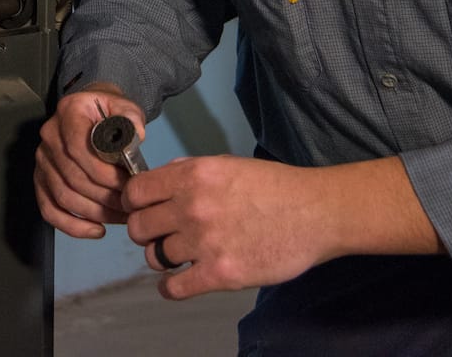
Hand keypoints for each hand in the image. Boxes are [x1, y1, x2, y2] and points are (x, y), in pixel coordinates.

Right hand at [35, 82, 146, 238]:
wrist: (92, 111)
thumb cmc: (110, 112)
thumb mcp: (125, 108)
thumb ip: (131, 119)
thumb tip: (135, 137)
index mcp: (68, 113)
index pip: (77, 147)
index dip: (102, 172)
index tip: (127, 184)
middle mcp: (49, 136)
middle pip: (72, 177)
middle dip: (105, 197)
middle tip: (131, 206)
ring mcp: (42, 160)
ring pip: (63, 196)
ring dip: (95, 213)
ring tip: (122, 218)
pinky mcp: (41, 179)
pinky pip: (49, 209)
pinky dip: (73, 226)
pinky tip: (98, 230)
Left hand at [122, 154, 338, 298]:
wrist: (316, 214)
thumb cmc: (276, 187)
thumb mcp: (227, 163)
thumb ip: (188, 171)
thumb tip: (158, 180)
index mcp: (193, 176)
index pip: (135, 193)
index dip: (134, 204)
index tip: (142, 210)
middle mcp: (193, 207)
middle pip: (138, 227)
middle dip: (146, 231)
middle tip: (161, 234)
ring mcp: (205, 242)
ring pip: (155, 256)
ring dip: (163, 257)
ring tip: (180, 255)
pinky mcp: (220, 273)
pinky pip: (174, 288)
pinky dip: (170, 288)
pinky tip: (177, 282)